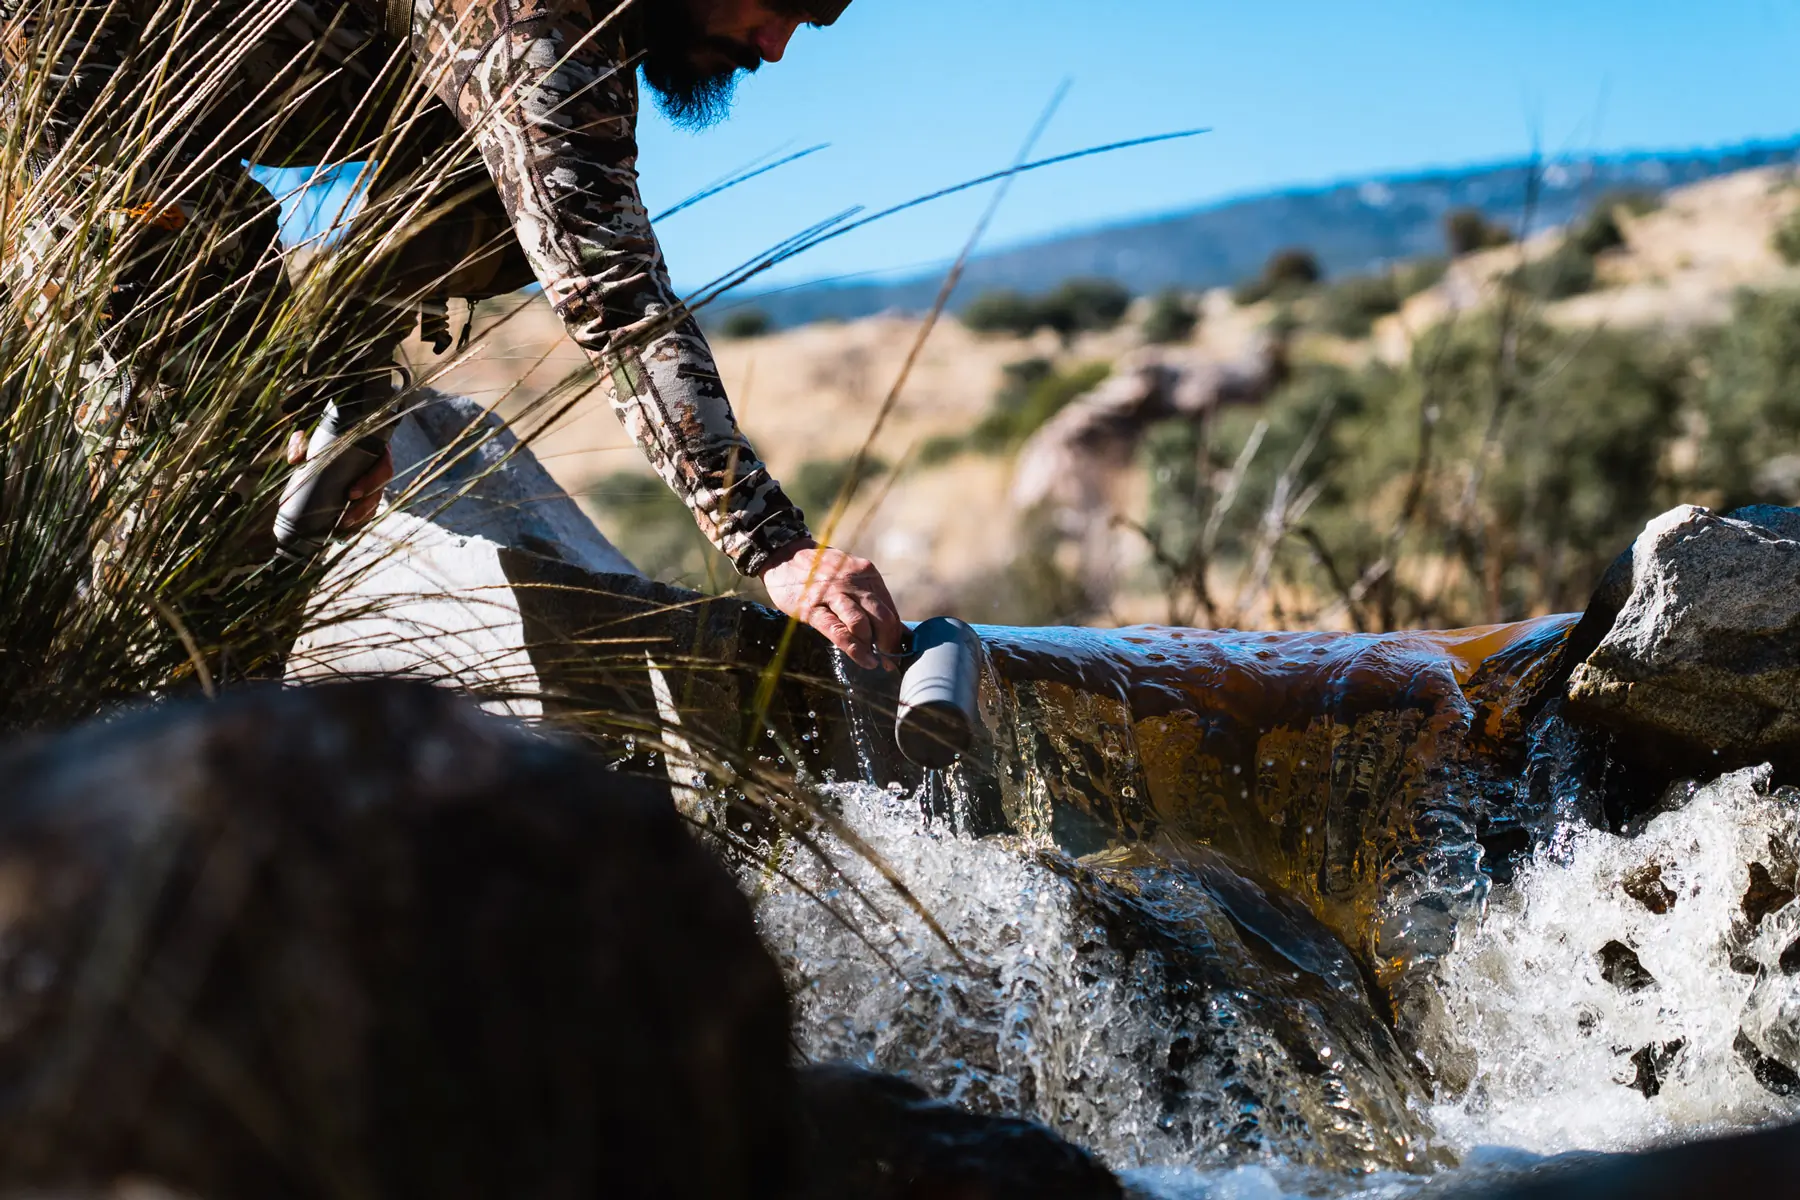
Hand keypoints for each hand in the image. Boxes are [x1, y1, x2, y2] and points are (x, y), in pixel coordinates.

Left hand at [285, 429, 394, 532]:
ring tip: (341, 527)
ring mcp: (374, 483)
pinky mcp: (366, 494)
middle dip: (362, 509)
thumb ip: (305, 442)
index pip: (383, 470)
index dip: (371, 484)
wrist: (336, 433)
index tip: (351, 494)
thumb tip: (295, 460)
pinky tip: (344, 533)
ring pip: (373, 505)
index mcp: (377, 452)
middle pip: (378, 493)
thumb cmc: (329, 433)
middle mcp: (378, 469)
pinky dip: (357, 523)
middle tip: (343, 519)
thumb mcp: (317, 433)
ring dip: (359, 519)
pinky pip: (367, 512)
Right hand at [760, 539, 903, 669]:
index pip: (891, 610)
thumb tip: (895, 630)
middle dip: (889, 644)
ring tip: (874, 661)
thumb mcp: (850, 577)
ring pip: (862, 624)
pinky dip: (854, 648)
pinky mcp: (812, 607)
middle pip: (883, 618)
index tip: (896, 653)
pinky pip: (837, 630)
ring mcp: (833, 594)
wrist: (785, 556)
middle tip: (889, 663)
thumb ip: (870, 600)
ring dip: (872, 647)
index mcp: (867, 574)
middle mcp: (854, 582)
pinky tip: (863, 659)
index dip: (897, 636)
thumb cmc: (822, 571)